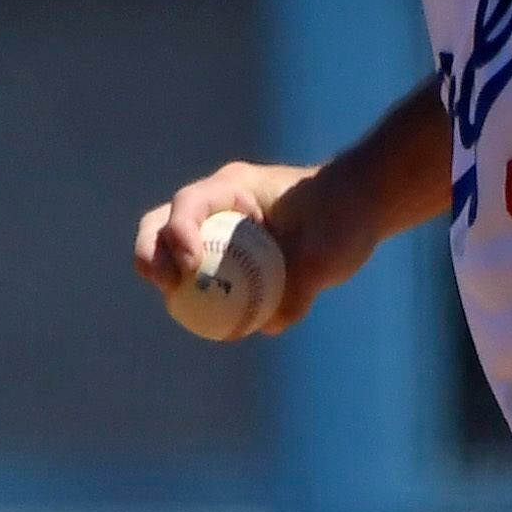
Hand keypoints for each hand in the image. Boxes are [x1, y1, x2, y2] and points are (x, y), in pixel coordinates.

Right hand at [134, 160, 331, 334]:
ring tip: (175, 305)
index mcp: (235, 187)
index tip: (190, 264)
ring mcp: (218, 230)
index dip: (179, 231)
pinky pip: (199, 276)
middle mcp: (217, 206)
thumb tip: (270, 324)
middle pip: (162, 223)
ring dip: (164, 275)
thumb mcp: (331, 250)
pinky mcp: (227, 255)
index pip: (191, 203)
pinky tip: (210, 323)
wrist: (358, 210)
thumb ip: (303, 283)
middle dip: (153, 253)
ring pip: (171, 249)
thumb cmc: (344, 217)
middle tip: (166, 286)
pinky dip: (194, 295)